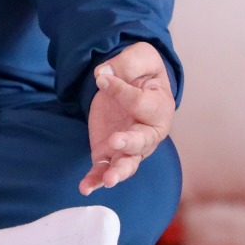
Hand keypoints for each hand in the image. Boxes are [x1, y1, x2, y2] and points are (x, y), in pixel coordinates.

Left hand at [79, 41, 172, 195]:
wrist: (131, 82)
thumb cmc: (141, 71)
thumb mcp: (140, 56)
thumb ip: (126, 64)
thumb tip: (103, 75)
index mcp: (159, 107)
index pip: (140, 103)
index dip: (121, 90)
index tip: (102, 77)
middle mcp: (148, 132)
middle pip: (142, 142)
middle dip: (129, 142)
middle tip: (116, 140)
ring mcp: (128, 146)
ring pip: (127, 164)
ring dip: (118, 172)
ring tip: (109, 180)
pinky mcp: (108, 151)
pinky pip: (103, 169)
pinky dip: (95, 180)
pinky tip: (85, 188)